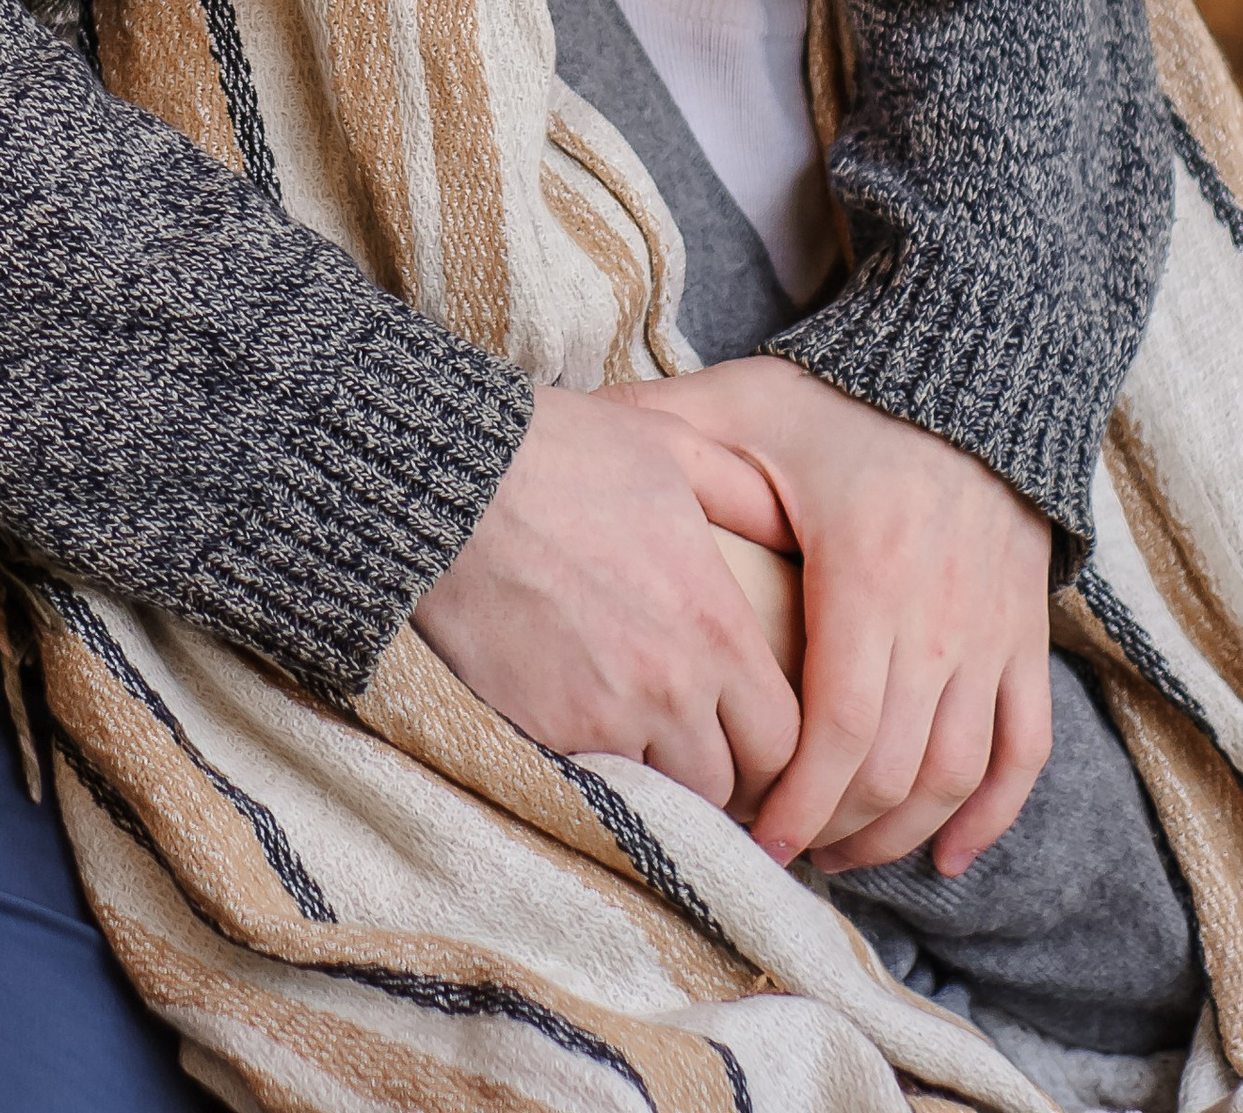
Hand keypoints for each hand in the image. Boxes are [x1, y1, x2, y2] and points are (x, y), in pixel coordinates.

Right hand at [414, 381, 803, 813]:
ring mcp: (605, 718)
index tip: (753, 732)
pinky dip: (601, 772)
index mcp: (716, 626)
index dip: (779, 746)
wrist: (450, 483)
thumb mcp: (673, 447)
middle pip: (730, 784)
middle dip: (724, 771)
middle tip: (703, 748)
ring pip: (666, 795)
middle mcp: (673, 687)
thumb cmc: (563, 453)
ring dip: (663, 778)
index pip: (786, 738)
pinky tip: (588, 732)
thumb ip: (746, 494)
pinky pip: (596, 787)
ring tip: (644, 741)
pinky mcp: (543, 734)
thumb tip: (792, 522)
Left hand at [647, 356, 1052, 875]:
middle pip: (893, 769)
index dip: (798, 801)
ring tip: (840, 855)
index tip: (756, 839)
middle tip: (780, 851)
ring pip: (955, 773)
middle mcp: (938, 615)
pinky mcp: (1024, 636)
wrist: (973, 370)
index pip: (839, 728)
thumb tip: (571, 424)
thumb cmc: (846, 396)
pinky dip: (989, 815)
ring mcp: (990, 631)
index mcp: (866, 572)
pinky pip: (1023, 750)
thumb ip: (665, 421)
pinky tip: (945, 854)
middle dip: (835, 829)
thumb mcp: (752, 401)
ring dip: (899, 834)